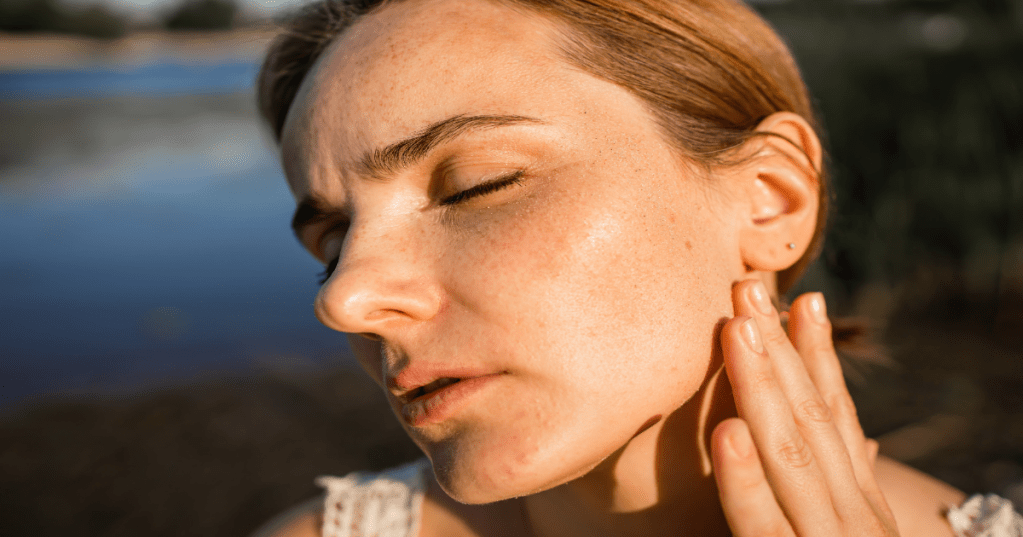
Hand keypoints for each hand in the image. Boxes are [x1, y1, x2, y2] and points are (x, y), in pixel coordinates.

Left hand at [711, 280, 895, 536]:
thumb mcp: (848, 532)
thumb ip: (848, 494)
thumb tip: (871, 447)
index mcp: (861, 505)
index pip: (838, 418)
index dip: (820, 357)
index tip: (806, 298)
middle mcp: (852, 517)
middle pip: (812, 419)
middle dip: (780, 348)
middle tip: (748, 287)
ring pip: (791, 455)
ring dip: (762, 386)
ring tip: (737, 327)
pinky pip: (762, 523)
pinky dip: (746, 478)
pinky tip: (728, 431)